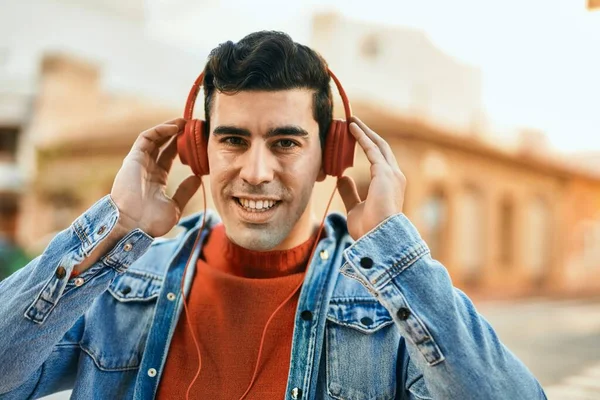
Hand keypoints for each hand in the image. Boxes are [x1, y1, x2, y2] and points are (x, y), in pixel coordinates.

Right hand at [110, 119, 201, 236]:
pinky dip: (160, 130)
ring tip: (185, 122)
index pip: (169, 157)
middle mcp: (147, 168)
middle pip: (163, 145)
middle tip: (193, 126)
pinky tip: (175, 127)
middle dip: (177, 134)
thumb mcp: (175, 206)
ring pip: (155, 138)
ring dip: (170, 128)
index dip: (182, 147)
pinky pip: (146, 137)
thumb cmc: (151, 221)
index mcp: (156, 179)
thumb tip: (197, 178)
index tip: (196, 141)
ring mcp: (139, 162)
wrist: (133, 225)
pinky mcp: (134, 157)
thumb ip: (185, 191)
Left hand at [337, 116, 405, 239]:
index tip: (355, 137)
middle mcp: (394, 177)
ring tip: (351, 121)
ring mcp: (392, 174)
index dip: (368, 147)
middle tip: (353, 123)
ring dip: (364, 132)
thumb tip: (341, 178)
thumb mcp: (355, 208)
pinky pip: (372, 150)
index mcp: (390, 185)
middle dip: (367, 134)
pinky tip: (352, 128)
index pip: (379, 160)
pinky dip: (362, 137)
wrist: (378, 238)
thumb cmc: (369, 228)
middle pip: (381, 148)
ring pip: (378, 145)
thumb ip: (349, 192)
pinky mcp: (385, 173)